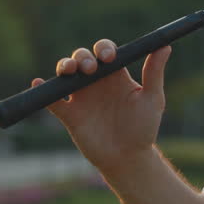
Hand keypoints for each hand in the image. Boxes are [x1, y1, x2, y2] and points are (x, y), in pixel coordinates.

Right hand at [32, 39, 171, 174]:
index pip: (106, 52)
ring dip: (64, 66)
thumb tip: (165, 45)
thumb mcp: (151, 99)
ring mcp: (81, 97)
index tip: (108, 57)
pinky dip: (43, 91)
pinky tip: (38, 83)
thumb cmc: (143, 128)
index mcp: (116, 74)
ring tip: (69, 70)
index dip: (104, 49)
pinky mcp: (69, 114)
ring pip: (66, 74)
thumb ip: (154, 73)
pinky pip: (52, 99)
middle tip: (89, 68)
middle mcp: (97, 82)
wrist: (127, 158)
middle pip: (82, 58)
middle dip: (82, 57)